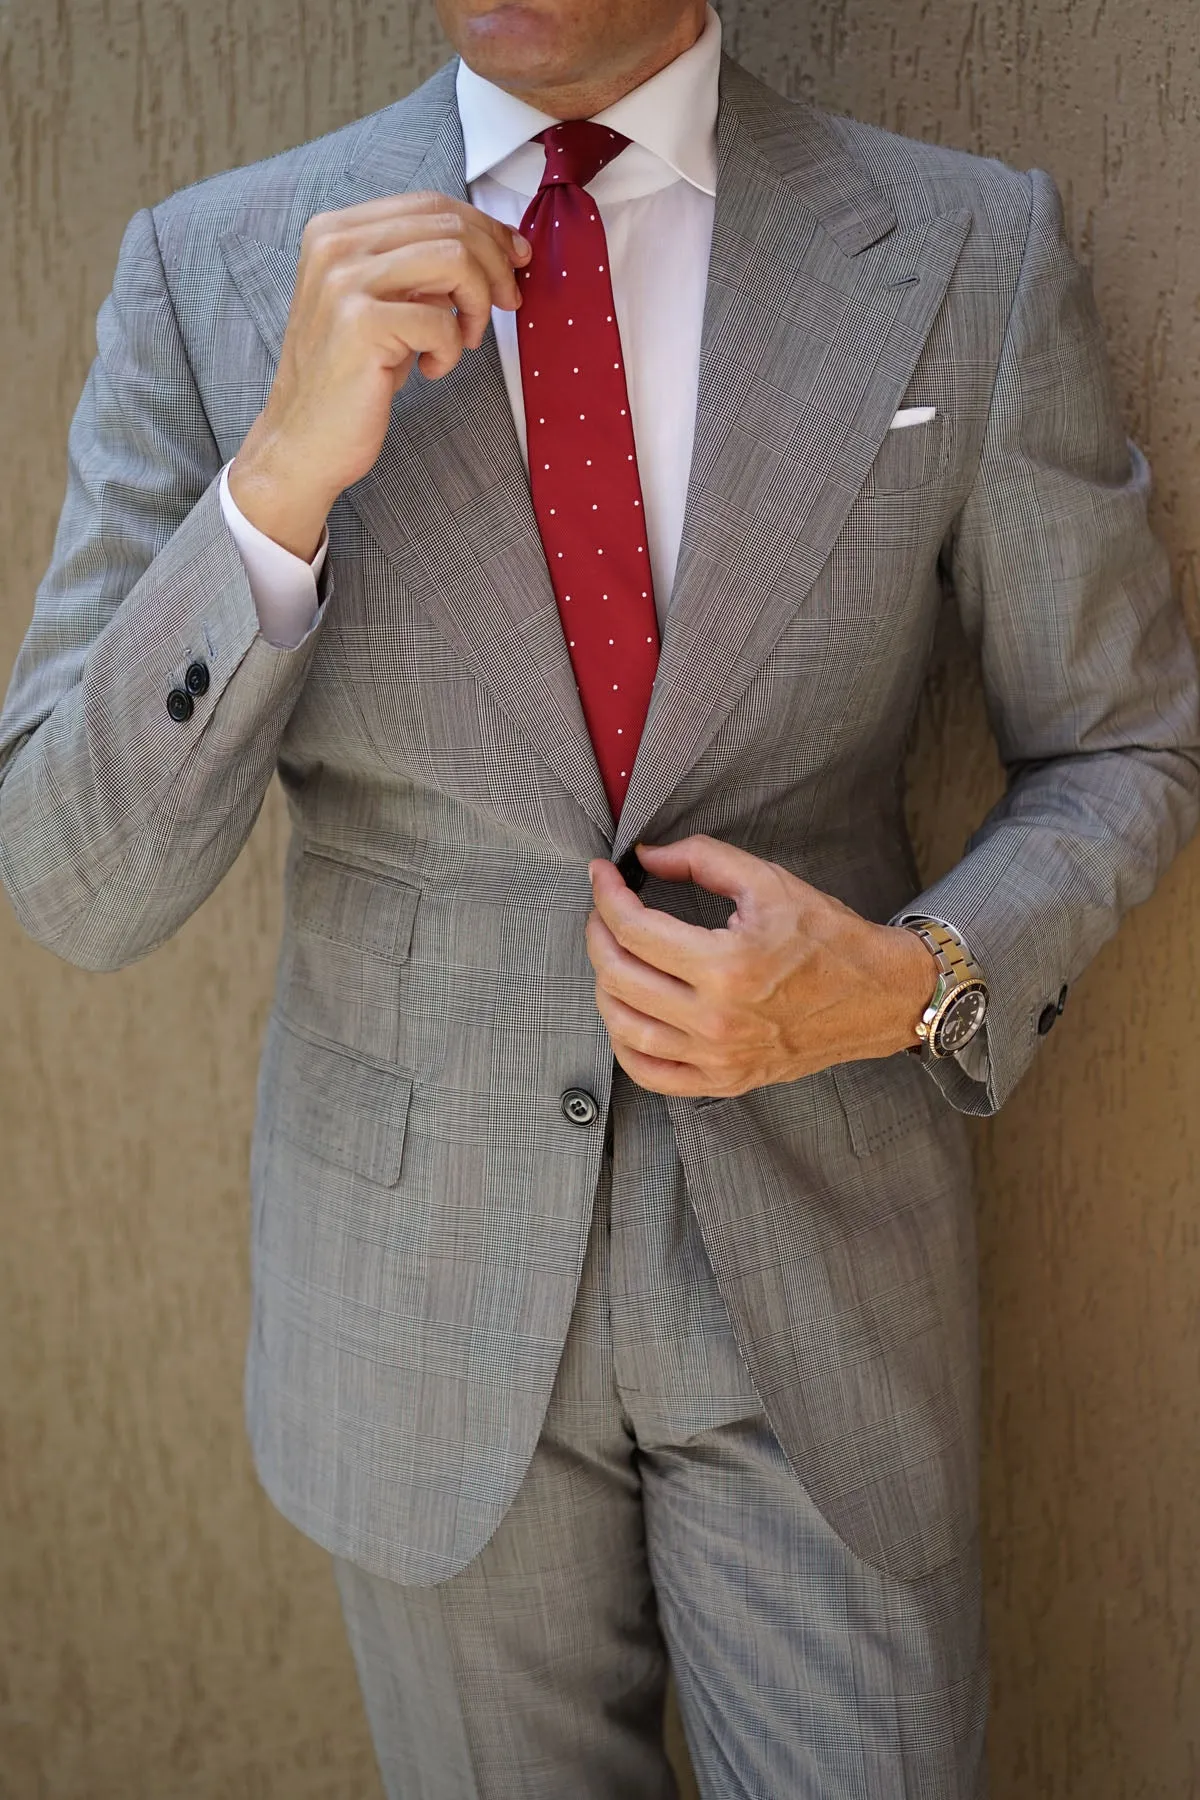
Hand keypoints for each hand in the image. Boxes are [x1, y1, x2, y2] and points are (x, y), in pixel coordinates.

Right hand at [228, 193, 531, 558]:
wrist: (303, 440)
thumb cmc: (349, 377)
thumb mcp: (384, 304)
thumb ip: (422, 269)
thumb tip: (498, 248)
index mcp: (337, 230)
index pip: (431, 204)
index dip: (485, 229)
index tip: (514, 259)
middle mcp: (335, 244)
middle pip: (448, 226)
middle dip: (495, 265)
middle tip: (507, 304)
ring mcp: (343, 281)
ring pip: (454, 260)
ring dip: (478, 305)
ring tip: (467, 340)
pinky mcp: (360, 324)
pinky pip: (442, 320)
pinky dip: (452, 349)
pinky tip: (431, 370)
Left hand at [585, 835, 938, 1097]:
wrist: (877, 996)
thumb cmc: (828, 938)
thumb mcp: (768, 883)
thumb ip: (702, 859)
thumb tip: (645, 858)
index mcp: (727, 965)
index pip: (634, 930)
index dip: (606, 895)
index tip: (602, 876)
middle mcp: (717, 1019)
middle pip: (620, 978)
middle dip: (598, 935)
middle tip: (603, 911)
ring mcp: (718, 1058)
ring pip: (624, 1028)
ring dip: (604, 986)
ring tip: (612, 956)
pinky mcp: (724, 1081)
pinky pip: (650, 1074)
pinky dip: (624, 1044)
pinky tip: (626, 1011)